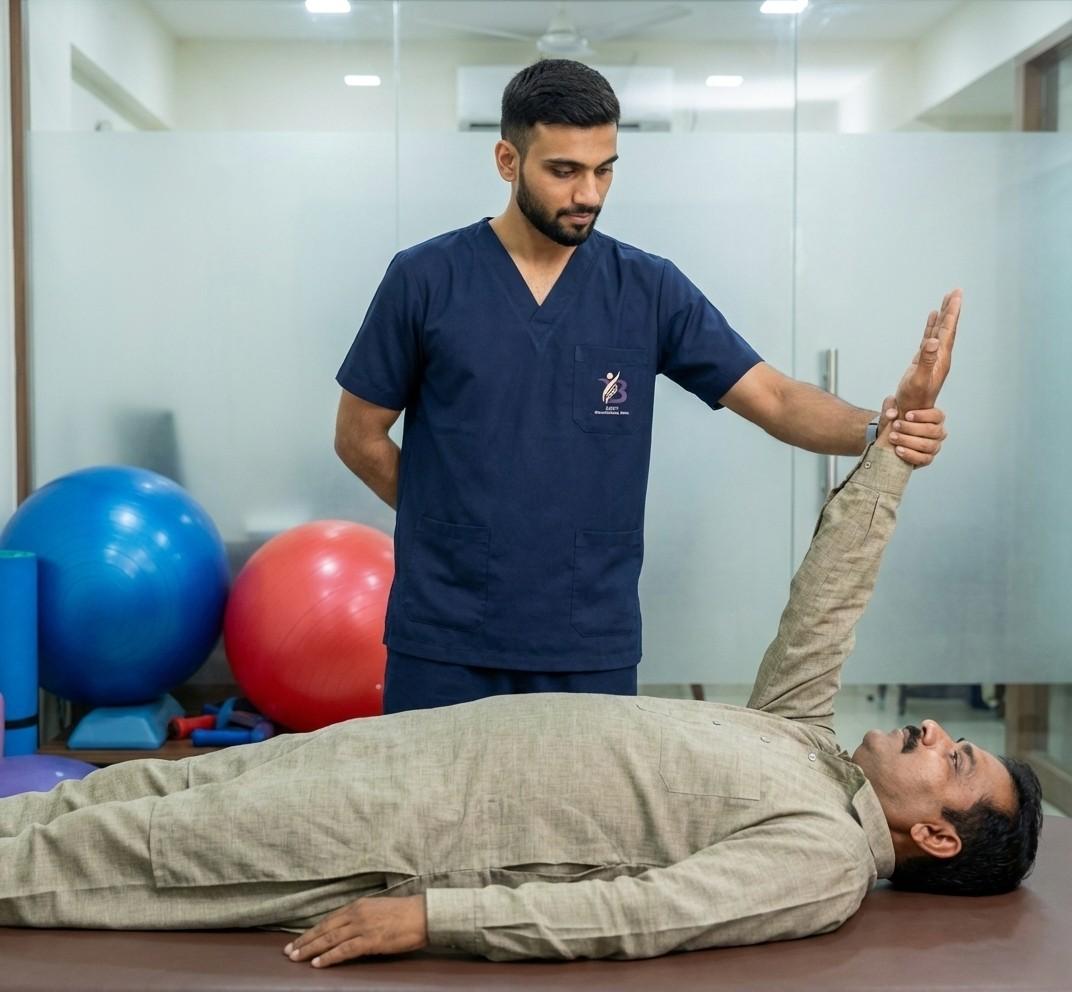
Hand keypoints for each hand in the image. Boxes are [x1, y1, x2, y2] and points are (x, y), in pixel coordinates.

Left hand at [283, 895, 427, 967]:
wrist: (423, 915)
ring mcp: (362, 927)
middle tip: (288, 951)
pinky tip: (317, 963)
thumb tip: (347, 929)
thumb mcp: (378, 909)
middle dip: (304, 940)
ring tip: (296, 958)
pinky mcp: (370, 940)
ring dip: (310, 949)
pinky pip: (344, 950)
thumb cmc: (404, 913)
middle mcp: (357, 914)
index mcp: (359, 905)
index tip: (297, 939)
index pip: (328, 919)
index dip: (312, 931)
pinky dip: (328, 957)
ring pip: (329, 939)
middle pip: (324, 929)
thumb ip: (362, 917)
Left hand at [875, 397, 946, 466]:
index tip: (907, 415)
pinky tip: (898, 450)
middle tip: (895, 425)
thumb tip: (891, 413)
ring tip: (893, 437)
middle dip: (911, 428)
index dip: (922, 415)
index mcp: (936, 418)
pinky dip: (910, 455)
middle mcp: (938, 432)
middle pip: (931, 430)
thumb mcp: (893, 411)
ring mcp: (934, 447)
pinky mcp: (927, 459)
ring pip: (927, 445)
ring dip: (908, 441)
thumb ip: (891, 408)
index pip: (936, 415)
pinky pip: (923, 459)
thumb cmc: (897, 421)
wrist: (890, 438)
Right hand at [893, 289, 960, 413]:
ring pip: (940, 331)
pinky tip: (932, 318)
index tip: (956, 295)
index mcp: (941, 357)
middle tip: (955, 291)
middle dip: (951, 309)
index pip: (948, 330)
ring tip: (946, 300)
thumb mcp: (919, 378)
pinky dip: (931, 326)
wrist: (910, 411)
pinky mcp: (923, 360)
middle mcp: (940, 356)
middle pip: (947, 327)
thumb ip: (926, 359)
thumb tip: (933, 341)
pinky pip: (929, 337)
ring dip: (943, 315)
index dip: (952, 312)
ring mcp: (932, 357)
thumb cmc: (914, 397)